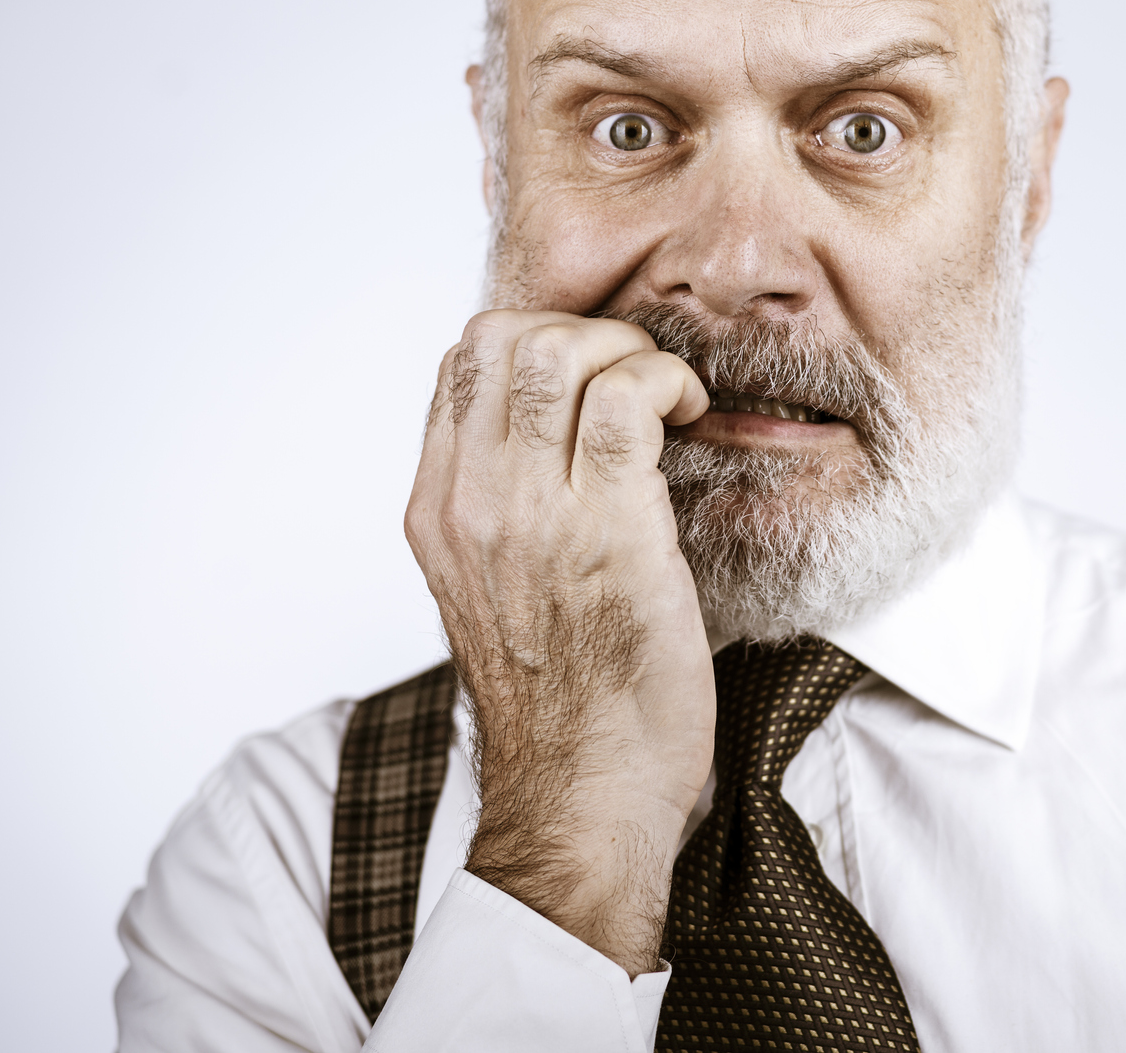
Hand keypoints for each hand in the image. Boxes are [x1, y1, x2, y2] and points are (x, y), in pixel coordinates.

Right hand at [403, 310, 714, 974]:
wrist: (582, 796)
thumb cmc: (562, 704)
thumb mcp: (494, 589)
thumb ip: (503, 507)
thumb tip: (553, 434)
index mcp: (436, 510)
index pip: (460, 363)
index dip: (535, 342)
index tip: (591, 379)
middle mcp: (470, 500)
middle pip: (502, 335)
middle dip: (584, 329)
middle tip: (633, 375)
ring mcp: (531, 511)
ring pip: (561, 350)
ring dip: (629, 350)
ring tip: (664, 394)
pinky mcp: (606, 527)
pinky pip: (629, 396)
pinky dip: (668, 380)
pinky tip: (689, 412)